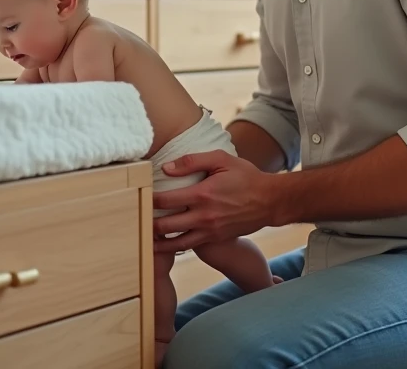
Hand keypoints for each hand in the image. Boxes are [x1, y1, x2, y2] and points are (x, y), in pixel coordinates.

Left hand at [151, 150, 276, 252]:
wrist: (269, 201)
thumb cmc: (245, 176)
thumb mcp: (222, 159)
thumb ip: (192, 161)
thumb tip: (166, 168)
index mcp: (203, 194)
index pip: (165, 200)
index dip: (148, 198)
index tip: (139, 193)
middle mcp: (203, 216)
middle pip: (164, 226)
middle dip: (147, 222)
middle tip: (137, 216)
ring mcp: (209, 231)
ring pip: (174, 244)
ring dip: (157, 241)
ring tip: (144, 235)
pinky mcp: (214, 239)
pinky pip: (188, 247)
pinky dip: (174, 246)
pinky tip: (165, 241)